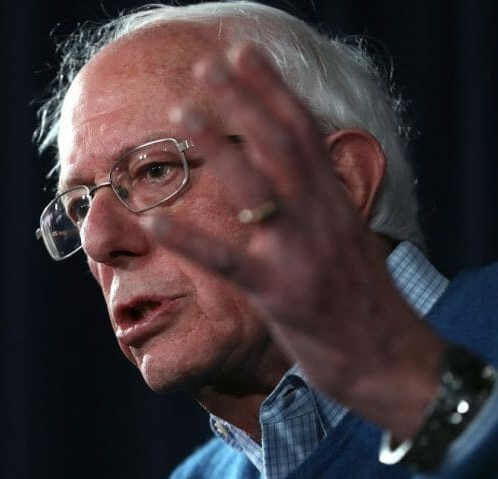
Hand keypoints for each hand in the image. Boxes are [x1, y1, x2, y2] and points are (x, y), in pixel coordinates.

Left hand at [143, 44, 444, 439]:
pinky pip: (228, 261)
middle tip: (207, 66)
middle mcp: (321, 218)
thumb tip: (296, 172)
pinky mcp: (279, 293)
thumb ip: (320, 205)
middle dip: (244, 100)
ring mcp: (300, 253)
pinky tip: (155, 220)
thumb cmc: (364, 303)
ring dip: (217, 147)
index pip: (304, 131)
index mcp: (336, 203)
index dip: (272, 90)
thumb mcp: (348, 241)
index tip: (243, 55)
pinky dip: (190, 239)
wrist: (391, 362)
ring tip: (181, 115)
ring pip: (256, 189)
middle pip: (280, 145)